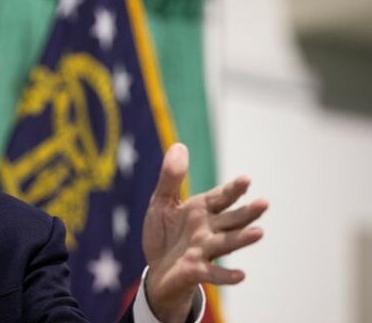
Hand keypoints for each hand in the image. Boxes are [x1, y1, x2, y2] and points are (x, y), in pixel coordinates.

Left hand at [142, 143, 267, 322]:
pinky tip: (241, 275)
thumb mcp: (162, 202)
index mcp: (201, 209)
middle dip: (246, 212)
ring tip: (259, 233)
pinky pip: (212, 272)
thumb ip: (171, 177)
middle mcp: (208, 229)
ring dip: (241, 239)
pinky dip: (225, 275)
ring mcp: (203, 250)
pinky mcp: (195, 270)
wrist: (157, 270)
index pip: (221, 197)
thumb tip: (179, 145)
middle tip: (264, 203)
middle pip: (231, 219)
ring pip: (226, 243)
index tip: (246, 179)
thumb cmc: (164, 234)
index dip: (233, 189)